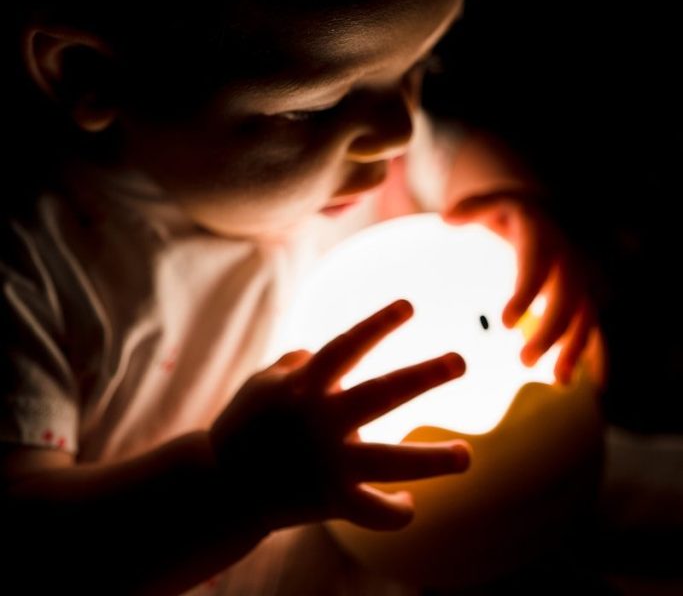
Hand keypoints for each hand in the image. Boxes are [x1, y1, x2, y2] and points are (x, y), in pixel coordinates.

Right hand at [209, 299, 469, 533]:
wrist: (218, 487)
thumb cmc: (244, 425)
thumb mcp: (262, 383)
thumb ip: (297, 363)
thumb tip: (320, 353)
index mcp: (303, 387)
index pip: (346, 346)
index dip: (377, 324)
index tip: (409, 306)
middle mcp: (320, 421)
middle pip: (381, 395)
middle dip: (424, 376)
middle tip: (460, 361)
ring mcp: (328, 464)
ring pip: (390, 462)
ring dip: (433, 460)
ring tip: (468, 455)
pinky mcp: (330, 502)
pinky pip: (373, 512)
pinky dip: (394, 510)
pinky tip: (408, 500)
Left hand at [443, 190, 599, 385]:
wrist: (541, 212)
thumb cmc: (506, 213)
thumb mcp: (489, 203)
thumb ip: (470, 209)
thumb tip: (447, 219)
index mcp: (542, 235)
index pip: (536, 265)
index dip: (526, 293)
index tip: (506, 323)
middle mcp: (568, 257)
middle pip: (567, 297)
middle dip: (551, 330)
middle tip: (524, 360)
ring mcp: (580, 278)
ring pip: (586, 314)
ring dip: (575, 347)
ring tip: (557, 379)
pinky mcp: (584, 296)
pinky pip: (592, 325)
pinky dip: (591, 353)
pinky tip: (582, 381)